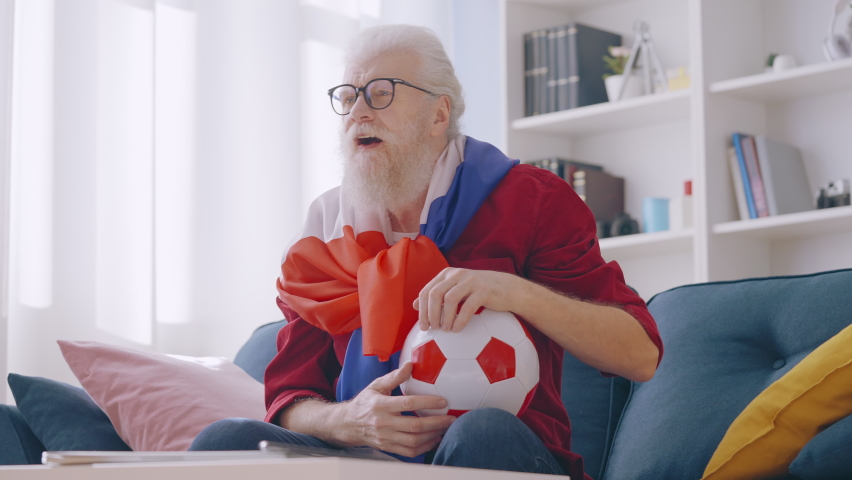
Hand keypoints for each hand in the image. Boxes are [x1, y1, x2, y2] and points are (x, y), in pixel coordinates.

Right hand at [340, 363, 454, 456]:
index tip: (443, 401)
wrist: (348, 424)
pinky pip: (409, 452)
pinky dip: (424, 448)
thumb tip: (410, 365)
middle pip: (415, 425)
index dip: (427, 402)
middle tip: (451, 418)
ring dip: (433, 436)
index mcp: (381, 405)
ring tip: (445, 429)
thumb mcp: (376, 386)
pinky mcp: (388, 447)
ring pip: (414, 441)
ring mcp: (386, 437)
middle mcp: (383, 423)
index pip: (408, 403)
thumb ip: (394, 377)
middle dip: (436, 422)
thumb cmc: (365, 402)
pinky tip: (434, 440)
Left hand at [413, 267, 520, 332]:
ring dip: (445, 318)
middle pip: (435, 294)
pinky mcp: (483, 290)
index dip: (422, 310)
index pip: (426, 291)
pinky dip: (460, 320)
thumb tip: (413, 304)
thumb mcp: (456, 290)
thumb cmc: (479, 292)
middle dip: (431, 314)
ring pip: (450, 300)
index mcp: (447, 274)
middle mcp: (457, 274)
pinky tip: (457, 329)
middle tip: (433, 329)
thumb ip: (437, 295)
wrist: (508, 288)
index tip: (423, 327)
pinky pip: (467, 307)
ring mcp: (471, 281)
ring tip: (446, 330)